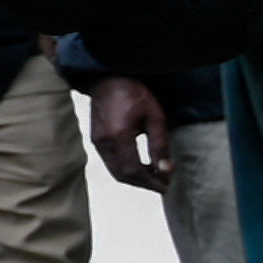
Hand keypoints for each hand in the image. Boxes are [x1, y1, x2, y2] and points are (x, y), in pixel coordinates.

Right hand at [82, 73, 176, 194]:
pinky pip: (110, 162)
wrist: (109, 78)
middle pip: (122, 175)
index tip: (166, 184)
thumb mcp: (155, 117)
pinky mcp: (96, 139)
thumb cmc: (134, 94)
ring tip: (153, 175)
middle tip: (162, 184)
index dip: (150, 182)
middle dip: (143, 184)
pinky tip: (140, 164)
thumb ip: (159, 145)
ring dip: (135, 178)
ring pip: (115, 171)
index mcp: (119, 135)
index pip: (133, 170)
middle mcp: (104, 142)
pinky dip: (126, 169)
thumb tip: (165, 170)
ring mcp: (97, 141)